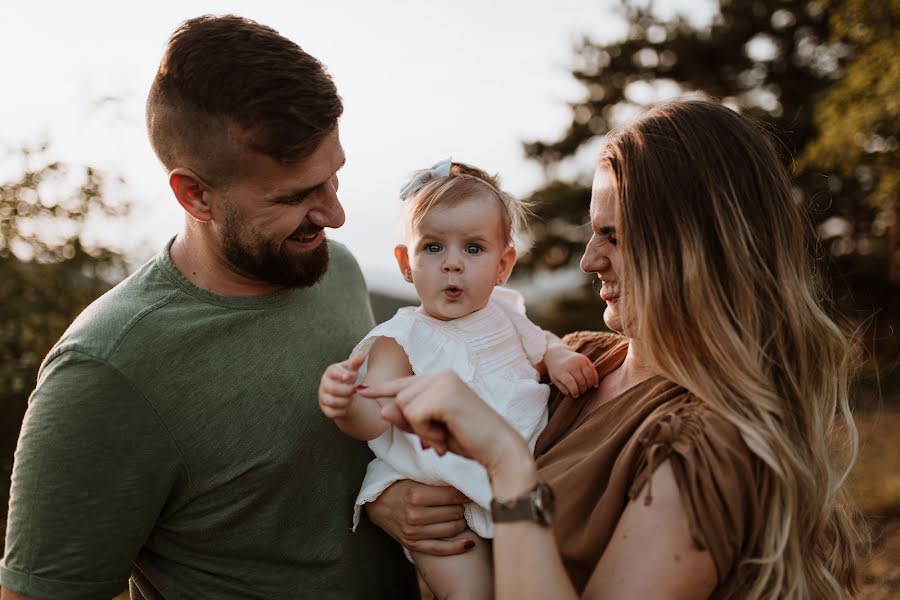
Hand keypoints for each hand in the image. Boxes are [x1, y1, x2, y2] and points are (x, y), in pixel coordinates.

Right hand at [318, 353, 365, 418]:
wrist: (342, 393)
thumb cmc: (347, 378)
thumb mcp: (352, 369)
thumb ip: (356, 362)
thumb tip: (363, 353)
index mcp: (331, 372)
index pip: (332, 371)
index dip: (340, 374)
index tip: (349, 377)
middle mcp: (324, 384)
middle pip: (332, 388)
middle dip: (346, 390)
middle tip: (354, 390)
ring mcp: (323, 397)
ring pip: (331, 401)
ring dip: (344, 401)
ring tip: (351, 398)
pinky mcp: (325, 409)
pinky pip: (331, 412)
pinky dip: (341, 411)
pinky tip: (346, 407)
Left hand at [360, 370, 533, 478]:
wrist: (498, 450)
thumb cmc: (469, 441)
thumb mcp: (431, 431)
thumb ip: (408, 420)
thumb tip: (382, 409)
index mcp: (441, 379)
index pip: (404, 384)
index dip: (381, 390)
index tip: (361, 391)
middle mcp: (442, 374)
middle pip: (399, 398)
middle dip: (413, 424)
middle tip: (441, 436)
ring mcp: (444, 381)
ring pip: (404, 406)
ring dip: (420, 429)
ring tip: (445, 435)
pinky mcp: (444, 394)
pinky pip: (414, 416)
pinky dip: (426, 432)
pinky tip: (446, 437)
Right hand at [366, 480, 472, 555]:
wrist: (376, 503)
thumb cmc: (398, 486)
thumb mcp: (415, 477)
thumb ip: (437, 478)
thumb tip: (465, 479)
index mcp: (416, 495)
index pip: (453, 495)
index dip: (465, 492)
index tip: (470, 489)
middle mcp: (415, 515)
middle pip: (454, 512)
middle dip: (462, 506)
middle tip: (464, 501)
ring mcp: (413, 532)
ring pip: (452, 529)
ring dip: (461, 521)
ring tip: (460, 513)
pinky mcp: (413, 544)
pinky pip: (441, 549)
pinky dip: (457, 547)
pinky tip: (469, 543)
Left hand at [543, 343, 598, 397]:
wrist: (558, 354)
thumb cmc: (556, 370)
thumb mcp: (554, 379)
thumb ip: (562, 388)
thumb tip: (570, 394)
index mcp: (562, 371)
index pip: (570, 383)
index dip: (575, 391)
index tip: (576, 396)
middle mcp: (571, 365)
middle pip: (581, 381)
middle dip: (582, 389)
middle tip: (581, 392)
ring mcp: (579, 361)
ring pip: (589, 376)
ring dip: (589, 385)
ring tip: (587, 388)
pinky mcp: (585, 359)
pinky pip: (593, 370)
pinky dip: (595, 378)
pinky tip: (595, 385)